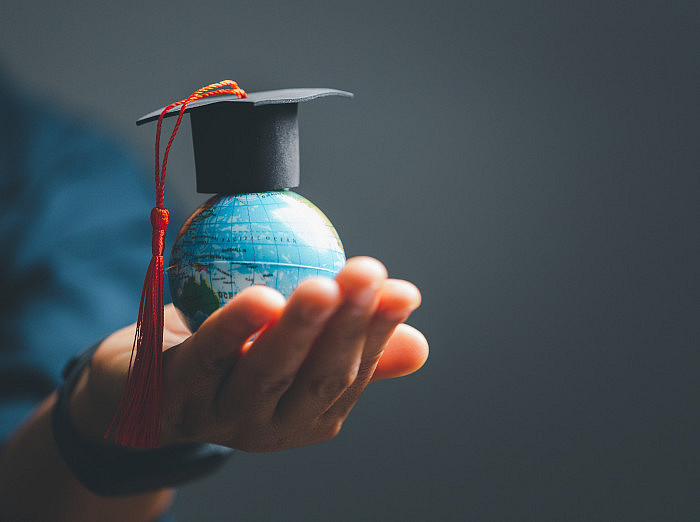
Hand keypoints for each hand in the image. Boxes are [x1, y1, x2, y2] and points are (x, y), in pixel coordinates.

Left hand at [71, 257, 427, 450]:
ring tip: (322, 288)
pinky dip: (233, 328)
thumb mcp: (291, 350)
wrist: (136, 390)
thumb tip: (419, 344)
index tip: (402, 291)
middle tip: (369, 275)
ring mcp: (220, 418)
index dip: (380, 332)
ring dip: (297, 330)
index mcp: (307, 415)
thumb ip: (345, 347)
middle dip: (348, 327)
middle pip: (317, 377)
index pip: (353, 371)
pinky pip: (206, 357)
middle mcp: (270, 426)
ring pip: (266, 372)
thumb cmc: (228, 359)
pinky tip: (260, 297)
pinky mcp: (171, 398)